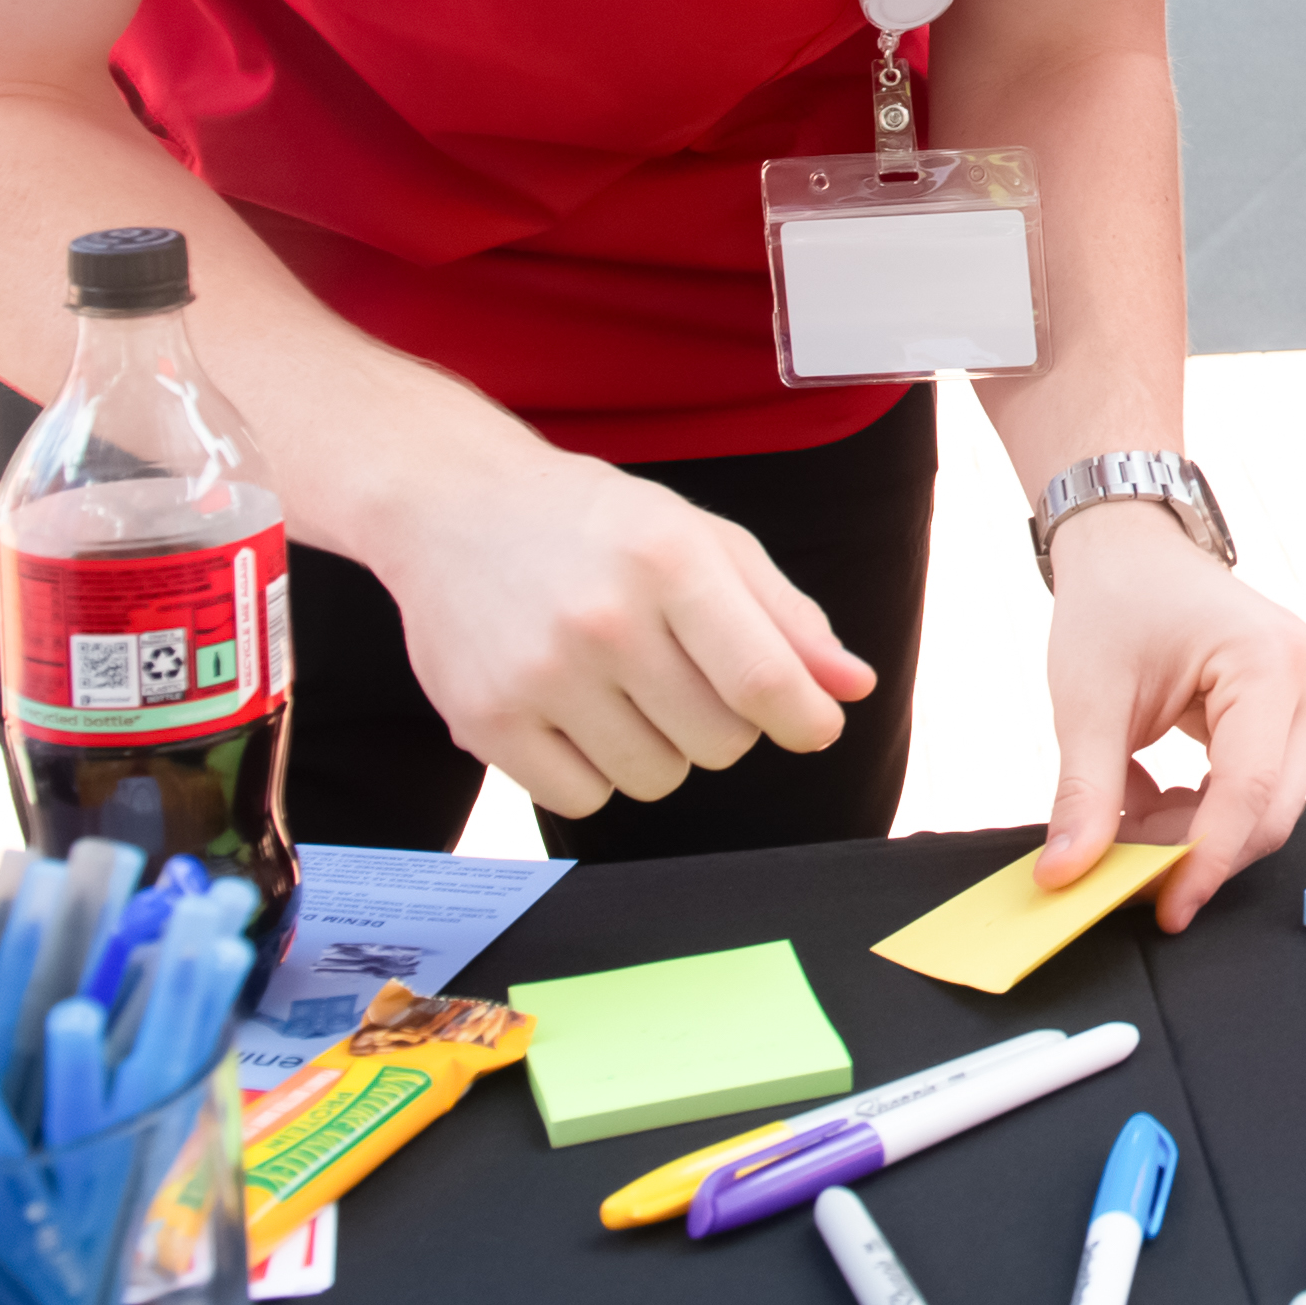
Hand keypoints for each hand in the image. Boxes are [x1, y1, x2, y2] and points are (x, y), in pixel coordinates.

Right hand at [371, 446, 872, 820]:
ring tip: (623, 689)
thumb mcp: (703, 541)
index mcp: (670, 562)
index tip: (815, 728)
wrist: (453, 504)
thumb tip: (852, 689)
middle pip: (719, 742)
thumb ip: (786, 617)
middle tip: (684, 676)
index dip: (805, 720)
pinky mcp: (485, 719)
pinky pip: (582, 799)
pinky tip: (575, 715)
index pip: (763, 679)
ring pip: (655, 779)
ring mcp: (539, 673)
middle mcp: (603, 619)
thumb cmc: (598, 526)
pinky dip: (593, 774)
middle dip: (723, 723)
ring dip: (659, 750)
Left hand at [1032, 505, 1305, 929]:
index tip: (1163, 910)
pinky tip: (1150, 791)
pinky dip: (1202, 807)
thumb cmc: (1114, 603)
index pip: (1249, 791)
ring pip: (1266, 807)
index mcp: (1271, 663)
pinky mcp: (1300, 710)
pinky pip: (1260, 787)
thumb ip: (1085, 795)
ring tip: (1124, 811)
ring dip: (1194, 830)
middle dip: (1195, 851)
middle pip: (1269, 809)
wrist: (1132, 548)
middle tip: (1121, 871)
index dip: (1204, 860)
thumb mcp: (1089, 702)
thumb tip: (1066, 876)